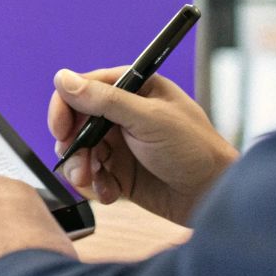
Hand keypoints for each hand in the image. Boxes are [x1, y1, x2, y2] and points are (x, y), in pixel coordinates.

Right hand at [48, 67, 237, 224]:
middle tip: (78, 165)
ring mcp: (120, 143)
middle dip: (72, 145)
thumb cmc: (195, 149)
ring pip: (80, 151)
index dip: (65, 107)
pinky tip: (111, 193)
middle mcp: (122, 114)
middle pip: (75, 122)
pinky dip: (96, 185)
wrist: (215, 196)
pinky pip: (93, 175)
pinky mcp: (120, 172)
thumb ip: (105, 100)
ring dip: (81, 167)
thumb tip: (63, 79)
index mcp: (132, 89)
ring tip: (92, 182)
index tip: (60, 130)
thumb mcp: (149, 120)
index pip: (82, 88)